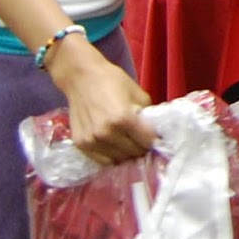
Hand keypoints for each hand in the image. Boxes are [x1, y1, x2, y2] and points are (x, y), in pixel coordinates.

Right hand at [47, 39, 157, 164]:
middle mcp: (107, 133)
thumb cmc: (112, 81)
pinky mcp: (82, 145)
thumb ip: (148, 115)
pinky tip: (114, 146)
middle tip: (141, 140)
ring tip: (127, 143)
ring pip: (120, 160)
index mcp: (124, 119)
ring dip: (127, 154)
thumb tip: (156, 133)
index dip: (154, 140)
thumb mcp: (138, 93)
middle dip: (141, 147)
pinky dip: (111, 156)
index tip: (154, 137)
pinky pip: (103, 161)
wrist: (81, 77)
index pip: (148, 142)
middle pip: (135, 153)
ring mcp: (93, 141)